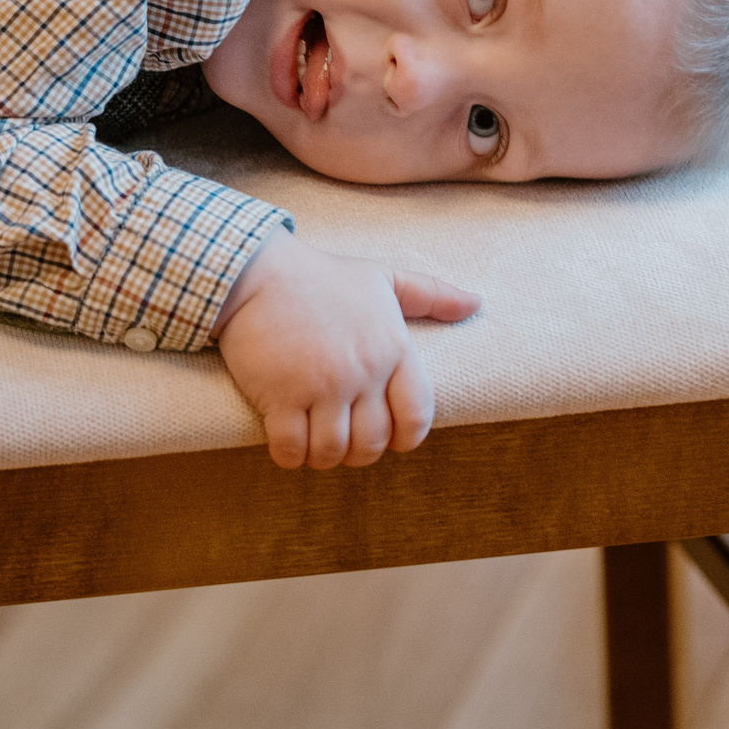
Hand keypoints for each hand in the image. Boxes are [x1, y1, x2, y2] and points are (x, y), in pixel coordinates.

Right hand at [211, 229, 479, 468]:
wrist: (253, 272)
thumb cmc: (320, 277)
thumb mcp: (382, 278)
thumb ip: (431, 294)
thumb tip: (475, 304)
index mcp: (393, 347)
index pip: (417, 416)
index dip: (404, 437)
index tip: (386, 434)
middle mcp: (363, 370)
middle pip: (373, 443)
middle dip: (358, 451)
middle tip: (341, 437)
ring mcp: (322, 385)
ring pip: (333, 452)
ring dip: (323, 455)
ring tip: (312, 439)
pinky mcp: (281, 396)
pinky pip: (293, 450)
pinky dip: (290, 456)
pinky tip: (285, 440)